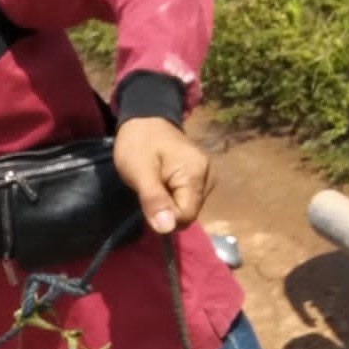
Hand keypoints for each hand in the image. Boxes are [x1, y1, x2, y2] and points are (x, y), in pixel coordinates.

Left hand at [112, 116, 214, 233]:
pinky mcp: (203, 178)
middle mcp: (210, 177)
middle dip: (166, 209)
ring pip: (187, 208)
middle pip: (188, 214)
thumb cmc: (139, 143)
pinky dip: (173, 197)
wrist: (146, 119)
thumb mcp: (139, 171)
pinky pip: (188, 200)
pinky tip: (164, 182)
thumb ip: (154, 199)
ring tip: (156, 183)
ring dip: (168, 203)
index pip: (186, 216)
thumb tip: (167, 229)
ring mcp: (208, 177)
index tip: (148, 200)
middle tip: (150, 189)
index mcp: (197, 174)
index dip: (164, 215)